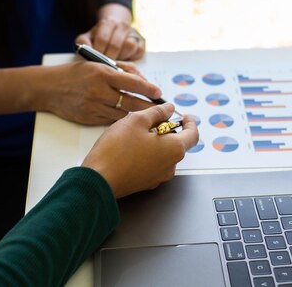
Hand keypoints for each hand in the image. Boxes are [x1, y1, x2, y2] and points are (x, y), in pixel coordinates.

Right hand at [37, 61, 161, 124]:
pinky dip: (122, 121)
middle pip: (132, 102)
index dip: (148, 89)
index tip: (159, 93)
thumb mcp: (98, 64)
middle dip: (148, 107)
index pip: (133, 82)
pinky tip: (130, 121)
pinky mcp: (90, 119)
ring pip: (123, 114)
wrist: (49, 88)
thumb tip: (144, 80)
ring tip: (148, 116)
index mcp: (103, 74)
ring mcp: (94, 107)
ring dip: (137, 116)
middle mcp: (99, 91)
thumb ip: (122, 69)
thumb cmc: (76, 74)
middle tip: (160, 109)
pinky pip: (112, 121)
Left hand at [76, 3, 144, 60]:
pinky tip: (124, 60)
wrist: (116, 30)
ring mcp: (133, 33)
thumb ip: (84, 43)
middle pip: (115, 44)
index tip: (95, 61)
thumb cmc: (99, 38)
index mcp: (107, 23)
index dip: (98, 52)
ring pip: (129, 46)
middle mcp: (122, 25)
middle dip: (109, 58)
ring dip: (121, 57)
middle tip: (105, 66)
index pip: (102, 39)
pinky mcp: (142, 42)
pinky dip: (131, 57)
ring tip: (115, 62)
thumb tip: (85, 52)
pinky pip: (138, 51)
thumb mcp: (88, 38)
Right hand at [82, 104, 198, 197]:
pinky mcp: (146, 182)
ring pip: (163, 153)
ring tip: (136, 133)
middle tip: (151, 120)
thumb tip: (169, 109)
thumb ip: (157, 112)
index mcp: (174, 149)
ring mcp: (159, 176)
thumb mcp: (137, 121)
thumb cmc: (117, 150)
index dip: (190, 123)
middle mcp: (171, 166)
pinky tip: (130, 147)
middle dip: (166, 130)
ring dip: (155, 141)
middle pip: (176, 143)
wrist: (99, 179)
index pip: (193, 135)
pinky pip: (153, 163)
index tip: (185, 116)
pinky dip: (148, 153)